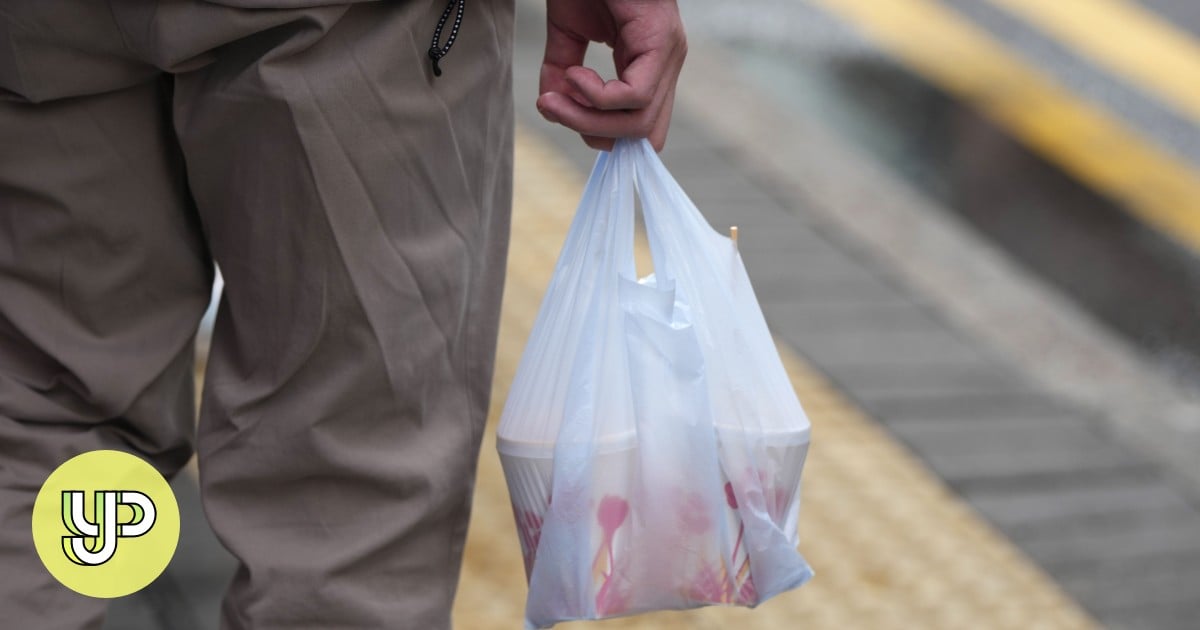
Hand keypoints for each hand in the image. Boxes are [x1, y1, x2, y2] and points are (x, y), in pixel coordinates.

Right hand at [538, 0, 686, 150]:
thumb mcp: (567, 33)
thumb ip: (561, 73)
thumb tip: (551, 108)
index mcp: (649, 66)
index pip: (642, 128)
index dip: (604, 136)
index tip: (563, 114)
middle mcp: (665, 64)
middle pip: (644, 135)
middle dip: (594, 134)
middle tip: (554, 109)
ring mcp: (668, 55)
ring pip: (639, 123)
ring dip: (588, 118)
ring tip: (557, 94)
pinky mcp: (661, 43)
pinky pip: (635, 96)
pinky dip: (597, 96)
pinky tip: (573, 74)